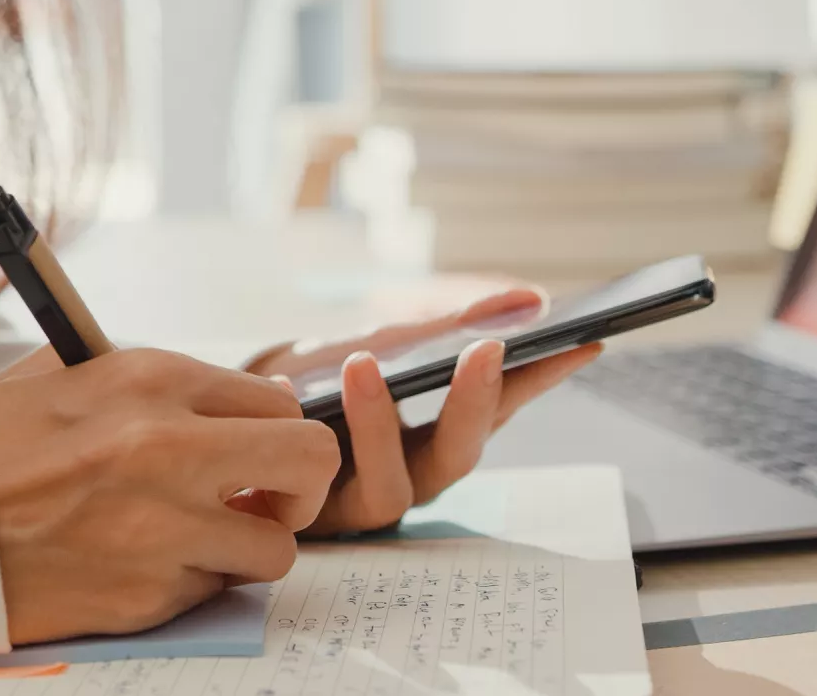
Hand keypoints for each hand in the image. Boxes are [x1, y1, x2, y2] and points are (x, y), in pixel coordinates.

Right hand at [0, 348, 339, 644]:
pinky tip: (139, 566)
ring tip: (197, 541)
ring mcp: (163, 527)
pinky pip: (211, 591)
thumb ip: (157, 387)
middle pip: (313, 460)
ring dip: (246, 548)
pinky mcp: (145, 595)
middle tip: (268, 501)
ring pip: (277, 548)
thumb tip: (237, 402)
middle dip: (302, 487)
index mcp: (152, 380)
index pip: (278, 401)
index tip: (257, 453)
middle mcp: (170, 447)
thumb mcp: (69, 376)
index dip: (275, 432)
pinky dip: (189, 584)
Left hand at [247, 289, 603, 534]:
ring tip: (363, 365)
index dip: (542, 381)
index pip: (501, 409)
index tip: (581, 340)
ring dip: (379, 424)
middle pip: (456, 458)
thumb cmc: (319, 377)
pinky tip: (283, 387)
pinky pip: (309, 487)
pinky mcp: (303, 518)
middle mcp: (407, 475)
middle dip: (472, 406)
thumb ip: (448, 326)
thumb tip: (529, 299)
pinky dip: (297, 427)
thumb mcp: (381, 343)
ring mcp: (355, 502)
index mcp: (436, 434)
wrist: (234, 410)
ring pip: (389, 489)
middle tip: (487, 350)